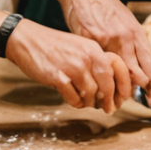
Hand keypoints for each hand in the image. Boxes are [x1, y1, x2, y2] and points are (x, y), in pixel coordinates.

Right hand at [5, 18, 137, 113]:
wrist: (28, 40)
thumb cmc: (55, 47)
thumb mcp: (80, 47)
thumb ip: (94, 62)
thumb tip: (108, 87)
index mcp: (94, 48)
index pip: (118, 68)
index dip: (123, 86)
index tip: (122, 98)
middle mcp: (87, 56)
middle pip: (107, 84)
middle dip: (109, 100)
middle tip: (108, 109)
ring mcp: (73, 67)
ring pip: (91, 93)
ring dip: (90, 102)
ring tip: (86, 103)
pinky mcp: (58, 77)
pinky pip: (73, 98)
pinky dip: (76, 103)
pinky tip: (73, 100)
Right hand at [57, 0, 150, 103]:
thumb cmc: (101, 5)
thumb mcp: (122, 20)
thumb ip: (130, 41)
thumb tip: (138, 64)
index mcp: (134, 31)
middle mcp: (125, 36)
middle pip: (140, 70)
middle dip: (147, 89)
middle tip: (149, 103)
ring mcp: (107, 38)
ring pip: (120, 72)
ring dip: (120, 90)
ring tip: (118, 102)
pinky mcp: (88, 40)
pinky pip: (97, 66)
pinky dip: (98, 80)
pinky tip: (96, 90)